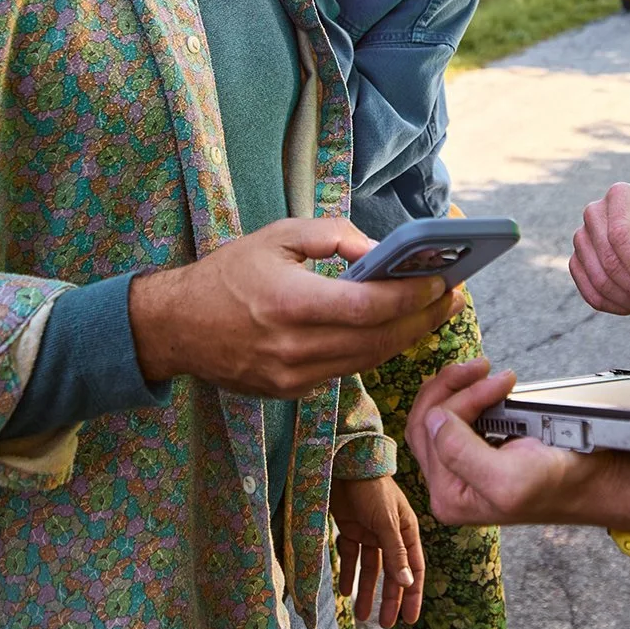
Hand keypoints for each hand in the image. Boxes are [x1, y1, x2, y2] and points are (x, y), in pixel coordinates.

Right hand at [129, 218, 462, 397]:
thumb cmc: (227, 273)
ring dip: (405, 338)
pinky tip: (392, 330)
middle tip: (454, 296)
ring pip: (367, 361)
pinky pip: (344, 371)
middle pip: (378, 340)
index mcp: (290, 303)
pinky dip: (372, 350)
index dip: (412, 297)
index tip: (442, 280)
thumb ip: (332, 236)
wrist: (176, 327)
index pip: (369, 307)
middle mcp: (294, 347)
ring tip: (433, 311)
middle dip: (423, 318)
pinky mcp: (291, 392)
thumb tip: (379, 250)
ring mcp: (293, 377)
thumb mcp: (277, 236)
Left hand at [331, 476, 424, 627]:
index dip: (413, 594)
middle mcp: (390, 534)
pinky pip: (351, 556)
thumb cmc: (372, 488)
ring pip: (370, 568)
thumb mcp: (387, 522)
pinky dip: (348, 573)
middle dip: (389, 598)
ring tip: (361, 616)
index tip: (410, 619)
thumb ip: (396, 553)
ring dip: (367, 591)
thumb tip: (407, 584)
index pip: (413, 569)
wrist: (343, 463)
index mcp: (406, 531)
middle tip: (385, 625)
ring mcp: (370, 531)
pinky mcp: (350, 528)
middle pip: (392, 573)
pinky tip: (344, 591)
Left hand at [405, 359, 629, 529]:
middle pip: (426, 420)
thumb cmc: (557, 483)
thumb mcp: (509, 478)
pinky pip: (451, 414)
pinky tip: (483, 384)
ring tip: (484, 370)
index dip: (465, 398)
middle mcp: (446, 484)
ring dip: (456, 385)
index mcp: (448, 496)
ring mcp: (456, 466)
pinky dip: (464, 393)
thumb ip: (461, 453)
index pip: (433, 433)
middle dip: (453, 385)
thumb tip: (433, 419)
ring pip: (434, 413)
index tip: (504, 382)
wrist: (589, 480)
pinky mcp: (470, 449)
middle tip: (486, 366)